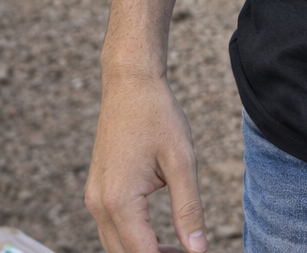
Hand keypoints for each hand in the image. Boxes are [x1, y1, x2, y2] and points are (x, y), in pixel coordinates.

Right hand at [85, 70, 207, 252]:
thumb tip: (197, 249)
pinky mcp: (97, 191)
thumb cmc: (158, 116)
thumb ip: (188, 208)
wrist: (130, 85)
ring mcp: (93, 199)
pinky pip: (111, 229)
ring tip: (179, 250)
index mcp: (119, 201)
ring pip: (115, 245)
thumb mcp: (181, 160)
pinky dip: (133, 239)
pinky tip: (160, 237)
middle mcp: (98, 206)